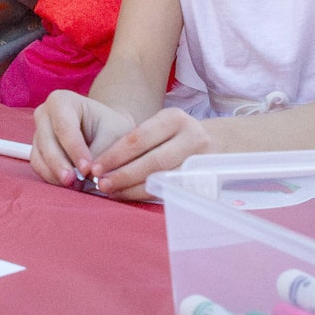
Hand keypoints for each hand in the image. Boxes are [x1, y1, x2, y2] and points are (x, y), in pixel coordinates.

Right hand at [31, 90, 136, 189]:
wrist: (107, 134)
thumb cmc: (112, 129)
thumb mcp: (113, 135)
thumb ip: (99, 153)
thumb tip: (88, 174)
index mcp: (62, 100)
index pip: (64, 126)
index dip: (74, 149)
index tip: (88, 169)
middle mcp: (44, 114)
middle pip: (47, 141)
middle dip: (61, 164)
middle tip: (77, 182)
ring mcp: (38, 133)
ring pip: (40, 156)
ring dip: (56, 174)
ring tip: (77, 187)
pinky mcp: (38, 151)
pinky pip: (39, 167)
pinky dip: (53, 178)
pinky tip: (70, 186)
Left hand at [85, 107, 215, 201]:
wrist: (219, 142)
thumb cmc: (177, 136)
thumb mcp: (162, 127)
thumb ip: (138, 141)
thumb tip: (101, 163)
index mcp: (174, 118)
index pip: (139, 138)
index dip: (115, 155)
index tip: (95, 167)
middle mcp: (191, 136)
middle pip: (152, 160)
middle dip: (123, 175)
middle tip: (101, 184)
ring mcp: (201, 159)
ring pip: (163, 178)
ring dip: (134, 188)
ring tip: (112, 192)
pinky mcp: (204, 179)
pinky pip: (172, 190)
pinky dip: (149, 194)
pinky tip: (131, 196)